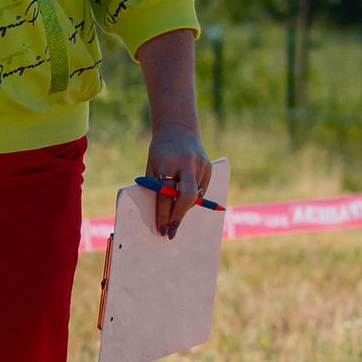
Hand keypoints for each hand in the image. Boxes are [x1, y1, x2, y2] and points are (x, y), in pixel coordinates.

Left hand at [146, 121, 212, 238]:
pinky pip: (201, 190)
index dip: (163, 214)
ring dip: (185, 210)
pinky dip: (193, 199)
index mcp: (168, 162)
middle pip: (187, 197)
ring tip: (175, 219)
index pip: (166, 195)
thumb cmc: (159, 152)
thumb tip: (161, 216)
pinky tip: (184, 203)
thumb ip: (155, 187)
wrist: (177, 129)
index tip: (162, 229)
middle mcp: (187, 163)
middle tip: (171, 231)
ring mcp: (200, 164)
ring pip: (196, 196)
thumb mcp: (152, 166)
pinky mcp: (209, 167)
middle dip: (179, 216)